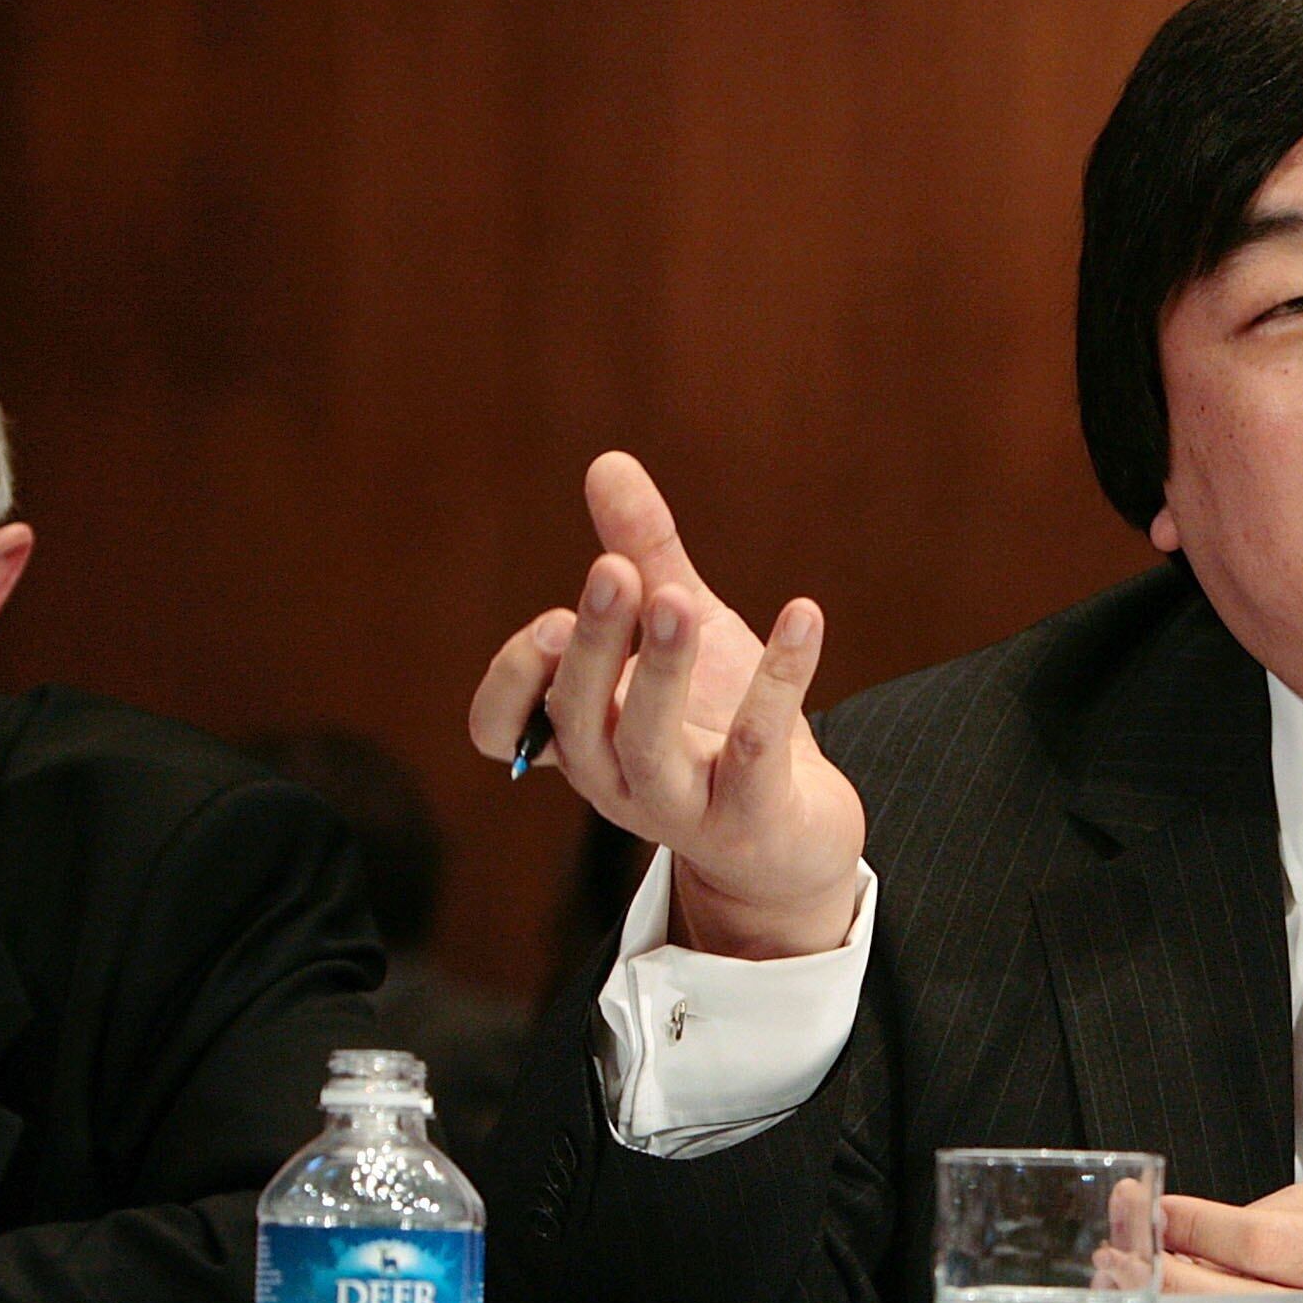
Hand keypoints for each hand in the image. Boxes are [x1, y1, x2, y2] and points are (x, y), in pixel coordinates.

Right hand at [469, 451, 865, 958]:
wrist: (793, 840)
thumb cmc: (718, 729)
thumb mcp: (682, 632)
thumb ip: (642, 553)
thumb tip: (607, 462)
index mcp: (578, 736)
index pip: (498, 725)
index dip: (512, 677)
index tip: (550, 621)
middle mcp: (613, 777)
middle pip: (576, 716)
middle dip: (592, 643)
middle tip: (613, 573)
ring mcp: (679, 807)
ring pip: (646, 743)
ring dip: (658, 668)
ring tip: (677, 599)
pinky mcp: (749, 818)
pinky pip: (756, 749)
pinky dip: (780, 679)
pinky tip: (805, 614)